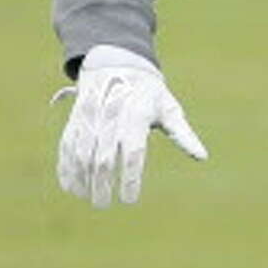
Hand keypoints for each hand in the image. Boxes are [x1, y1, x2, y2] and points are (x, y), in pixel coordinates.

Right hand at [55, 45, 207, 206]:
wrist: (117, 62)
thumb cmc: (149, 93)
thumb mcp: (169, 108)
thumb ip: (183, 134)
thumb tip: (202, 157)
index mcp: (137, 114)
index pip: (132, 152)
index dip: (129, 177)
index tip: (129, 200)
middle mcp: (111, 114)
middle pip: (102, 155)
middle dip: (101, 183)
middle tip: (104, 205)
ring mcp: (90, 115)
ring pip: (81, 151)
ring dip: (81, 178)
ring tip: (87, 199)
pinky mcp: (75, 118)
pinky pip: (67, 143)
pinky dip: (66, 165)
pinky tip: (70, 186)